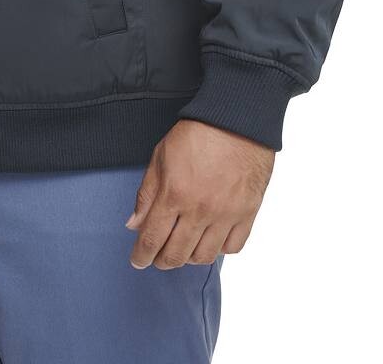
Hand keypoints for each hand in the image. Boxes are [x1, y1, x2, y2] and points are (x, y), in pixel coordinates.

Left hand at [126, 119, 274, 268]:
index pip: (152, 238)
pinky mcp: (247, 213)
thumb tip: (134, 224)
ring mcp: (226, 214)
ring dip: (188, 258)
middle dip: (162, 261)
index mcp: (174, 194)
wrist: (237, 120)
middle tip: (157, 257)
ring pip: (204, 256)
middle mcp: (200, 210)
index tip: (138, 260)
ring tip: (183, 248)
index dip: (142, 255)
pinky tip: (210, 240)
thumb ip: (146, 193)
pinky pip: (232, 247)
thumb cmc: (196, 134)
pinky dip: (219, 249)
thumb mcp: (161, 156)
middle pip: (176, 254)